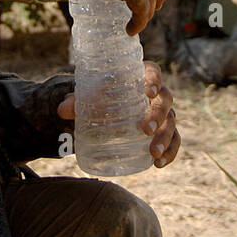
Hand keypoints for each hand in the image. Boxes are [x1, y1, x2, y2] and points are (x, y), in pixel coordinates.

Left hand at [57, 62, 179, 168]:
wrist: (106, 108)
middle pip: (165, 100)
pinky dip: (170, 152)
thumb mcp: (89, 96)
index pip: (153, 73)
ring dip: (166, 138)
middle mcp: (157, 94)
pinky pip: (174, 141)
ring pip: (171, 123)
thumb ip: (76, 101)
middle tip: (146, 130)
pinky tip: (159, 164)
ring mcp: (163, 113)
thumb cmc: (100, 95)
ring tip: (153, 153)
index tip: (148, 92)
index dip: (154, 80)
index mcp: (141, 76)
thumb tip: (62, 110)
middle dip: (158, 115)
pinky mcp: (164, 131)